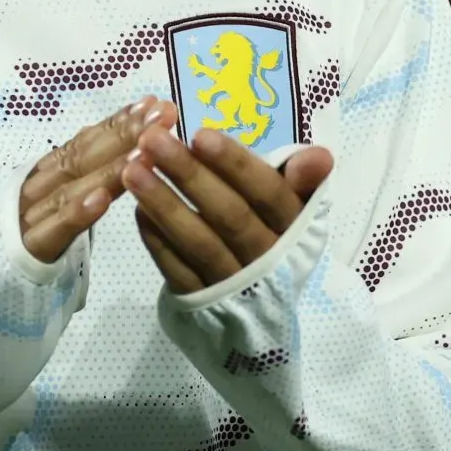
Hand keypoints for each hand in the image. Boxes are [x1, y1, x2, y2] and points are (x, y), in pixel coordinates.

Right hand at [20, 97, 177, 262]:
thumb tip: (129, 127)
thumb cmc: (36, 227)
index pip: (88, 140)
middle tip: (162, 115)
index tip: (154, 105)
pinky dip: (77, 212)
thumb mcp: (60, 192)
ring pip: (73, 188)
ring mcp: (33, 213)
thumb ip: (88, 164)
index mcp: (51, 170)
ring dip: (109, 169)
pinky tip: (101, 199)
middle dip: (125, 135)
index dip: (121, 121)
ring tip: (144, 153)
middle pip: (84, 157)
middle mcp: (41, 184)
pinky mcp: (30, 246)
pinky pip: (55, 228)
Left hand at [123, 126, 336, 293]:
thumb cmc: (272, 236)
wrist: (262, 315)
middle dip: (189, 175)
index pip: (267, 193)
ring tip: (132, 169)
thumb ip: (302, 180)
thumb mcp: (293, 207)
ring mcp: (232, 283)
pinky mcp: (201, 301)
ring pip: (199, 243)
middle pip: (228, 215)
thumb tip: (319, 156)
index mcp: (293, 227)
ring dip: (163, 204)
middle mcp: (266, 257)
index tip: (199, 134)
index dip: (236, 164)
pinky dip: (156, 240)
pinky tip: (137, 210)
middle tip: (151, 141)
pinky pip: (177, 271)